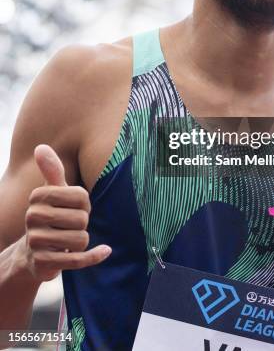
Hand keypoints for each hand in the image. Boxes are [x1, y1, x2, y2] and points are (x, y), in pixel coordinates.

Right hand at [24, 144, 110, 281]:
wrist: (32, 254)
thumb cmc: (51, 216)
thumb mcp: (53, 192)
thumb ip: (52, 170)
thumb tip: (40, 147)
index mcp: (38, 196)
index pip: (81, 196)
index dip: (85, 204)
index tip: (74, 208)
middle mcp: (33, 217)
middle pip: (81, 219)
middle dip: (83, 224)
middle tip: (71, 226)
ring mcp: (36, 241)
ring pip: (80, 240)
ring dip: (82, 241)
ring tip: (69, 240)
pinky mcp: (43, 263)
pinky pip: (77, 260)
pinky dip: (94, 256)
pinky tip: (105, 250)